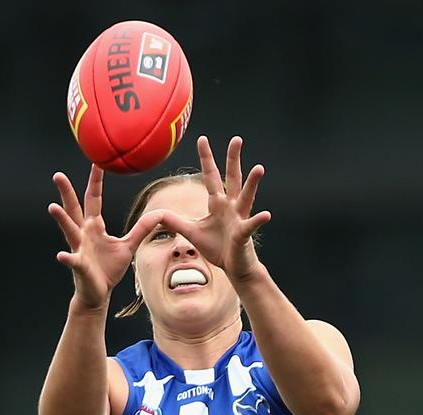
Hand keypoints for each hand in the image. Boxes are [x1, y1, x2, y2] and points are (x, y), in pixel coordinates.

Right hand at [48, 164, 163, 308]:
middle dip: (66, 192)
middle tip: (58, 175)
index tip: (97, 162)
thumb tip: (159, 214)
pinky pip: (73, 261)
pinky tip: (62, 256)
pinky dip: (68, 258)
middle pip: (74, 209)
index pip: (93, 199)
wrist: (98, 293)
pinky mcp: (79, 266)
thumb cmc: (109, 269)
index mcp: (94, 227)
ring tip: (52, 207)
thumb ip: (141, 229)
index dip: (95, 182)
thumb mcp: (128, 246)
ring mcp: (79, 249)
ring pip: (69, 231)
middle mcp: (83, 234)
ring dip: (61, 220)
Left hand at [159, 135, 270, 283]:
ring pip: (246, 197)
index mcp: (217, 204)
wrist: (234, 267)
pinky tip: (266, 215)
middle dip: (233, 159)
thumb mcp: (191, 232)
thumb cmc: (217, 248)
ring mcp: (239, 219)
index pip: (210, 176)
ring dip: (252, 183)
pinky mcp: (244, 234)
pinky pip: (251, 225)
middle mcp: (230, 206)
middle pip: (232, 178)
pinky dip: (258, 220)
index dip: (206, 159)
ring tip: (259, 168)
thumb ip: (175, 221)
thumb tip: (156, 213)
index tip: (202, 139)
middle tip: (236, 139)